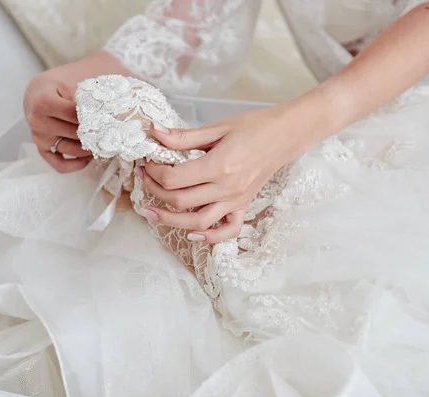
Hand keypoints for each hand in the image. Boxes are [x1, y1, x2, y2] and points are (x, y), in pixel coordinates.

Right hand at [24, 52, 132, 172]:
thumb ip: (101, 94)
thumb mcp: (91, 76)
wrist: (69, 75)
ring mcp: (37, 132)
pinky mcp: (41, 145)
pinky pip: (56, 162)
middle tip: (115, 131)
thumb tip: (127, 115)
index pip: (71, 114)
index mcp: (41, 93)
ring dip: (88, 149)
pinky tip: (90, 158)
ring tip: (105, 142)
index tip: (111, 116)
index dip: (94, 118)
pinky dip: (74, 164)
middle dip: (94, 133)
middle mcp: (34, 114)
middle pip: (70, 132)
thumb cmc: (83, 73)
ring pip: (66, 148)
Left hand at [141, 100, 323, 243]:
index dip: (154, 173)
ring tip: (150, 212)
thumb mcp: (216, 127)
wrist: (284, 135)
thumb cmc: (253, 127)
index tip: (147, 163)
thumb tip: (154, 133)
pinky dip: (209, 237)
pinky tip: (192, 234)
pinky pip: (227, 231)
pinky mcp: (243, 206)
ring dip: (170, 220)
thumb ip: (184, 137)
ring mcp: (235, 201)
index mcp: (218, 166)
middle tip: (144, 179)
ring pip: (197, 222)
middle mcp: (226, 188)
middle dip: (154, 192)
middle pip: (180, 202)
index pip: (174, 179)